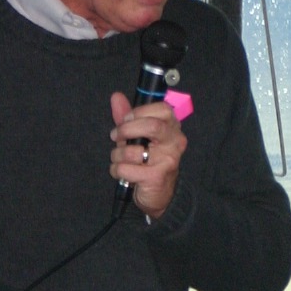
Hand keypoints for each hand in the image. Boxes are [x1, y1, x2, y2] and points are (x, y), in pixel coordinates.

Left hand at [110, 92, 185, 217]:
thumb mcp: (138, 136)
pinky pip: (127, 169)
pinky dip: (117, 170)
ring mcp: (167, 160)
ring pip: (133, 151)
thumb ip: (128, 116)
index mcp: (172, 128)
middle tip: (115, 136)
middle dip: (126, 130)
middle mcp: (175, 142)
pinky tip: (122, 172)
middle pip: (151, 126)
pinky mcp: (156, 177)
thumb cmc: (148, 160)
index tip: (126, 119)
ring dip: (117, 154)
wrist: (159, 194)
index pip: (163, 109)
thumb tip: (116, 97)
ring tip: (119, 158)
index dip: (140, 111)